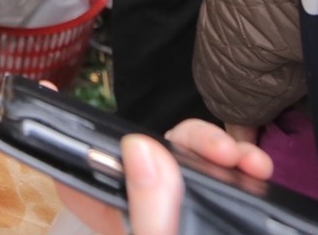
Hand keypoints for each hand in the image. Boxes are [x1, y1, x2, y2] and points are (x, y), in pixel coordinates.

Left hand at [58, 121, 274, 234]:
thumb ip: (151, 220)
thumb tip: (141, 150)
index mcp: (124, 233)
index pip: (83, 184)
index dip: (65, 143)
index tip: (54, 97)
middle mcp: (152, 225)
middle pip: (151, 161)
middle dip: (187, 140)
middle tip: (224, 151)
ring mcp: (188, 224)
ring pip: (196, 169)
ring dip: (222, 152)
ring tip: (254, 165)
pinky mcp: (221, 224)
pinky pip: (230, 188)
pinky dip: (246, 173)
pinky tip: (262, 176)